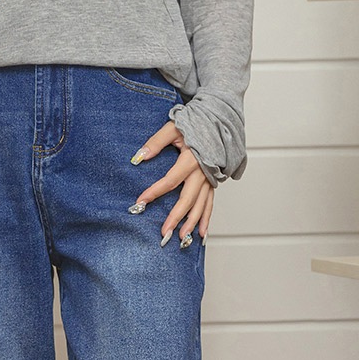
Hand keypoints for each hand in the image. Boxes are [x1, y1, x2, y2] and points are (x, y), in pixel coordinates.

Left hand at [130, 121, 213, 245]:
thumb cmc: (196, 122)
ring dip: (192, 224)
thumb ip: (156, 142)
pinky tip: (201, 234)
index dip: (154, 192)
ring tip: (182, 239)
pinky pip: (210, 204)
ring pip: (201, 205)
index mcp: (192, 158)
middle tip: (165, 233)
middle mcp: (203, 172)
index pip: (170, 180)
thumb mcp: (174, 127)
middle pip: (188, 199)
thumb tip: (139, 157)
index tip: (140, 203)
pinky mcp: (213, 182)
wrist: (219, 119)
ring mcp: (210, 179)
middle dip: (176, 217)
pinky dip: (206, 219)